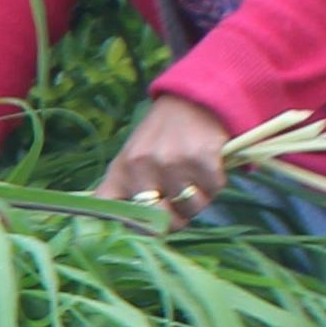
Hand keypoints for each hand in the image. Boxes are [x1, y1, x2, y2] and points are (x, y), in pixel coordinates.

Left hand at [94, 94, 237, 225]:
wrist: (192, 99)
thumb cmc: (160, 137)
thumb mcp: (131, 158)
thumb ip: (122, 190)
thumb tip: (118, 227)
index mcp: (121, 169)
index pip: (110, 209)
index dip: (129, 226)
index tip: (145, 226)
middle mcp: (142, 166)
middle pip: (162, 220)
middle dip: (176, 220)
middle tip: (180, 204)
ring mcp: (173, 162)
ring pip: (192, 208)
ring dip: (198, 200)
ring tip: (194, 178)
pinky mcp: (203, 159)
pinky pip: (213, 190)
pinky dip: (214, 184)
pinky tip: (207, 166)